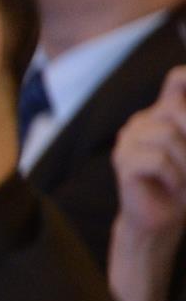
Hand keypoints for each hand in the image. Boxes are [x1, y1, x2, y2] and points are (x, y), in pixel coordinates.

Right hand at [114, 68, 185, 241]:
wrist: (161, 219)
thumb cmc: (184, 184)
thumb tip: (183, 127)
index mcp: (164, 114)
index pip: (177, 81)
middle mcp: (143, 121)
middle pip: (177, 110)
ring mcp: (128, 140)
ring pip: (168, 136)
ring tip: (185, 180)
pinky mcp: (122, 161)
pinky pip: (157, 160)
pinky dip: (173, 176)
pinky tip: (171, 186)